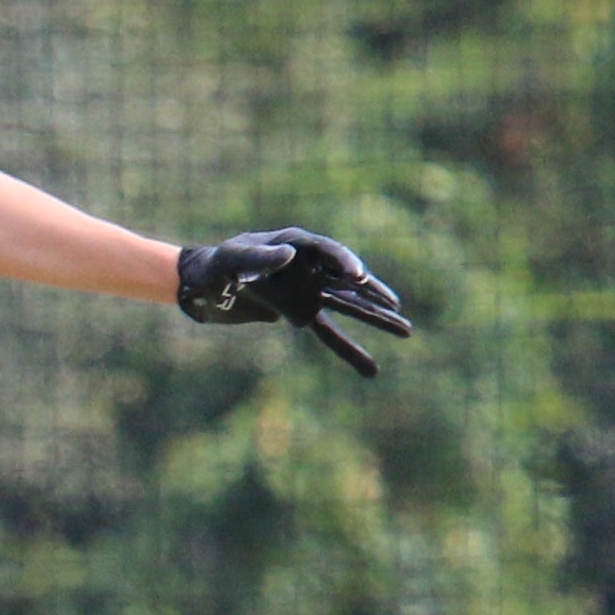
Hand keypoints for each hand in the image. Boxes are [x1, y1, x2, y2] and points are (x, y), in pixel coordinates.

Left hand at [174, 227, 413, 375]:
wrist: (206, 281)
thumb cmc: (219, 262)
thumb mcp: (233, 259)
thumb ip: (259, 258)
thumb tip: (288, 256)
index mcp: (297, 244)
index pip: (328, 251)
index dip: (344, 261)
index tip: (356, 276)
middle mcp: (312, 267)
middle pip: (348, 280)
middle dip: (372, 293)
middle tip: (396, 306)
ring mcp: (311, 291)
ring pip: (349, 305)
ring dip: (376, 318)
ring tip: (407, 330)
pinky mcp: (303, 312)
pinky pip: (329, 332)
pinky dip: (348, 349)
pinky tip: (371, 369)